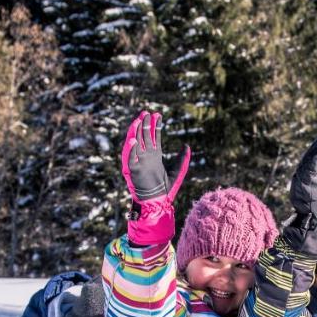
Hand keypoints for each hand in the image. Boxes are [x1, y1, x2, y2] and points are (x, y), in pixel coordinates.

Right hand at [120, 111, 190, 244]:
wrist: (157, 204)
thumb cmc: (166, 190)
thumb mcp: (177, 172)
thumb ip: (183, 159)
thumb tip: (187, 147)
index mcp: (154, 156)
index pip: (153, 137)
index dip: (155, 126)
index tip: (157, 115)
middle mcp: (144, 157)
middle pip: (143, 137)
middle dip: (145, 124)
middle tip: (146, 112)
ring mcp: (137, 163)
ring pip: (134, 144)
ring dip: (135, 132)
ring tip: (138, 120)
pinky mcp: (131, 172)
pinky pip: (129, 159)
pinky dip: (129, 150)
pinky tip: (133, 139)